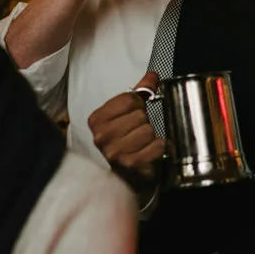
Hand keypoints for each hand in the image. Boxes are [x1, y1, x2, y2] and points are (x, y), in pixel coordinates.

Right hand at [88, 71, 164, 199]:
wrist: (127, 177)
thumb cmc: (126, 143)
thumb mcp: (126, 115)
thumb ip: (139, 93)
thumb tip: (152, 76)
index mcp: (97, 120)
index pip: (129, 99)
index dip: (139, 105)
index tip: (134, 115)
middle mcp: (101, 136)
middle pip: (139, 115)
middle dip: (144, 122)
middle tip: (137, 133)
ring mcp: (114, 151)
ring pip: (148, 129)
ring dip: (150, 137)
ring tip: (142, 144)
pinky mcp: (130, 164)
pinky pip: (156, 145)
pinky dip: (157, 148)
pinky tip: (148, 152)